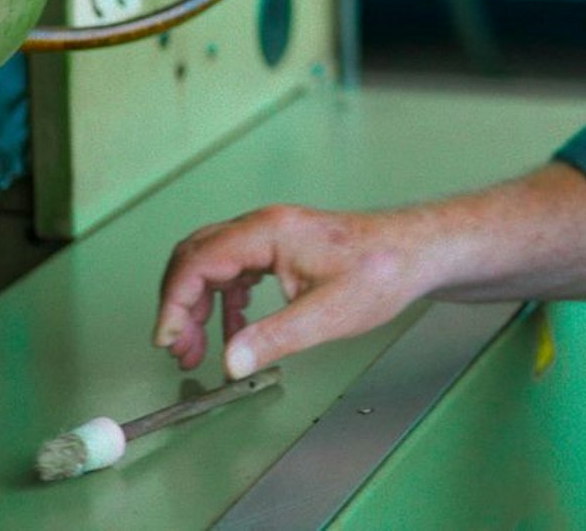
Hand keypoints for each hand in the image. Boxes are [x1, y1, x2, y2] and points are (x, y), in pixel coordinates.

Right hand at [153, 204, 431, 378]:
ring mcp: (274, 235)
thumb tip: (232, 360)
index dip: (174, 303)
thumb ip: (276, 337)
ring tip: (195, 347)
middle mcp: (266, 226)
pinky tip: (233, 330)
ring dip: (198, 304)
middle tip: (178, 347)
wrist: (417, 252)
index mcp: (270, 232)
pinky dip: (224, 301)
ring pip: (213, 262)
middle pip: (196, 257)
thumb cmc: (383, 268)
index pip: (199, 262)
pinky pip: (237, 270)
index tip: (168, 339)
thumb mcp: (329, 313)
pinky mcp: (284, 248)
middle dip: (179, 303)